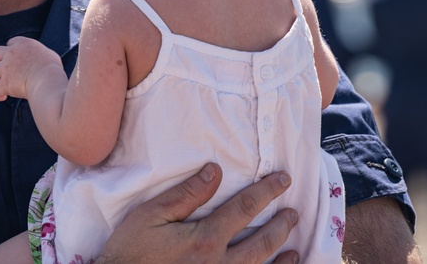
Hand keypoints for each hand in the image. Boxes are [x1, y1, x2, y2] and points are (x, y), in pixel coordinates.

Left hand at [0, 36, 63, 101]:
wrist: (48, 79)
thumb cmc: (53, 68)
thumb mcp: (49, 54)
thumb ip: (39, 54)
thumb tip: (40, 59)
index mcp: (23, 43)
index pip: (10, 42)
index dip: (12, 51)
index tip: (17, 59)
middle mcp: (11, 54)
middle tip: (5, 70)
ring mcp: (6, 68)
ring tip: (3, 82)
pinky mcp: (5, 84)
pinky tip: (3, 96)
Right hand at [97, 164, 299, 263]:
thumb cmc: (132, 250)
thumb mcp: (152, 215)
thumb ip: (187, 194)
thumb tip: (215, 171)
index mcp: (205, 239)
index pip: (245, 208)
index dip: (266, 191)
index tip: (283, 179)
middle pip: (262, 242)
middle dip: (281, 225)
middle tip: (293, 212)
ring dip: (281, 258)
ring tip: (294, 247)